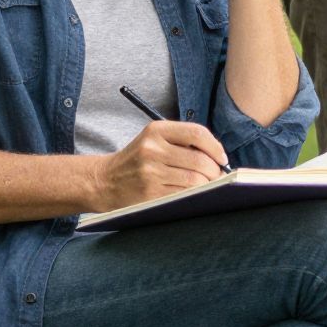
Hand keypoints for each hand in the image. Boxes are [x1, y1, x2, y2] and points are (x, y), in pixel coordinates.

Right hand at [98, 120, 229, 208]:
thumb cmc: (137, 160)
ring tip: (208, 186)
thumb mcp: (154, 140)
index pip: (197, 133)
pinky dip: (194, 196)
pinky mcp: (150, 193)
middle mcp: (152, 148)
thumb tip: (218, 156)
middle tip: (218, 177)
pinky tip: (194, 195)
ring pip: (195, 179)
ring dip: (207, 185)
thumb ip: (182, 142)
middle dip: (215, 171)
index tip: (222, 158)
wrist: (104, 181)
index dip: (215, 147)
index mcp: (156, 130)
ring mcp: (150, 172)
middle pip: (200, 159)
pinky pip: (183, 195)